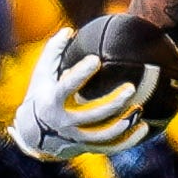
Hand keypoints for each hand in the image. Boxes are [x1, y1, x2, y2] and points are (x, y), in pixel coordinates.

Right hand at [9, 28, 147, 160]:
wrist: (32, 135)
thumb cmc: (41, 94)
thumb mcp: (42, 73)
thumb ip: (54, 51)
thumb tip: (70, 30)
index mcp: (52, 101)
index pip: (67, 87)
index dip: (81, 74)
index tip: (95, 60)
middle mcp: (64, 122)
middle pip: (92, 115)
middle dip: (113, 103)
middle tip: (132, 88)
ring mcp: (76, 137)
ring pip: (103, 135)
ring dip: (124, 124)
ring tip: (141, 109)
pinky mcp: (86, 147)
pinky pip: (110, 147)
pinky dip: (128, 140)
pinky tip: (145, 127)